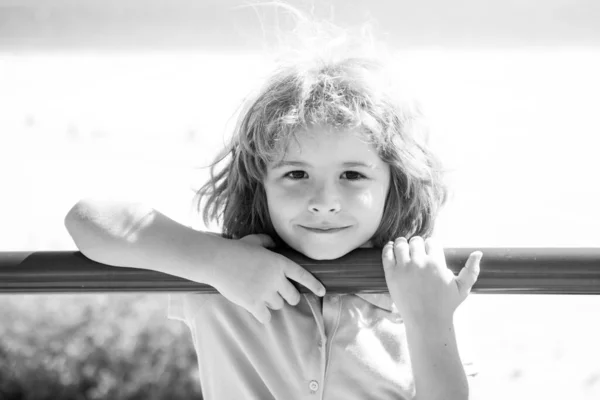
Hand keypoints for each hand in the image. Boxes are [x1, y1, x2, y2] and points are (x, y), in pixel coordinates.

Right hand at [209, 234, 325, 323]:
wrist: (217, 260)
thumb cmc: (235, 249)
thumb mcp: (255, 241)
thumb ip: (268, 243)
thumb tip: (274, 244)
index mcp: (280, 263)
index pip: (303, 276)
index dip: (314, 285)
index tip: (322, 292)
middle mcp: (276, 279)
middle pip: (292, 297)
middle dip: (288, 297)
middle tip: (280, 294)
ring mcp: (265, 292)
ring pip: (278, 306)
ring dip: (272, 303)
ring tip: (261, 295)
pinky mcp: (253, 303)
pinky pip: (265, 317)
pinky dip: (262, 315)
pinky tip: (257, 310)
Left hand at [382, 236, 481, 324]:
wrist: (426, 322)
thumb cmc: (446, 305)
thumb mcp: (463, 288)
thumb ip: (472, 270)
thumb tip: (478, 253)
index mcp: (437, 263)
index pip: (432, 242)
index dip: (431, 245)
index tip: (429, 251)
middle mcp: (420, 263)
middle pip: (416, 241)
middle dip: (417, 245)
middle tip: (417, 252)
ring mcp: (404, 268)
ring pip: (401, 244)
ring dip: (403, 244)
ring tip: (404, 249)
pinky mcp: (391, 275)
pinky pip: (387, 254)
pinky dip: (389, 248)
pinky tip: (392, 249)